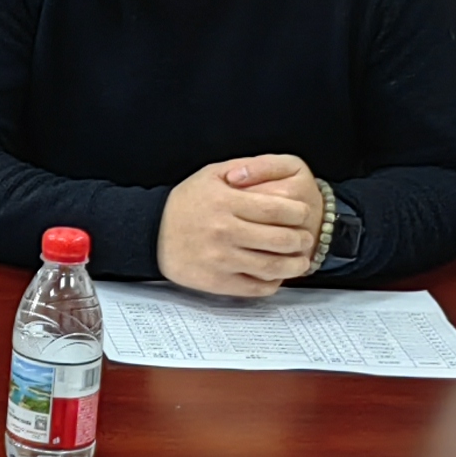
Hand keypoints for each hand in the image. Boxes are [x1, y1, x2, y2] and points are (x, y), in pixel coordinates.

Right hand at [158, 154, 325, 298]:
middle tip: (305, 238)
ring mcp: (221, 260)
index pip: (277, 209)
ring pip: (273, 266)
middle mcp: (225, 232)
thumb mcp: (211, 175)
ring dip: (295, 265)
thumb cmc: (185, 204)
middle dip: (301, 239)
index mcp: (226, 203)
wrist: (150, 234)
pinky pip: (255, 287)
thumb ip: (244, 169)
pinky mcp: (217, 282)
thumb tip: (274, 173)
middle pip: (281, 239)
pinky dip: (273, 283)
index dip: (299, 213)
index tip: (303, 214)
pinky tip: (276, 275)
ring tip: (300, 261)